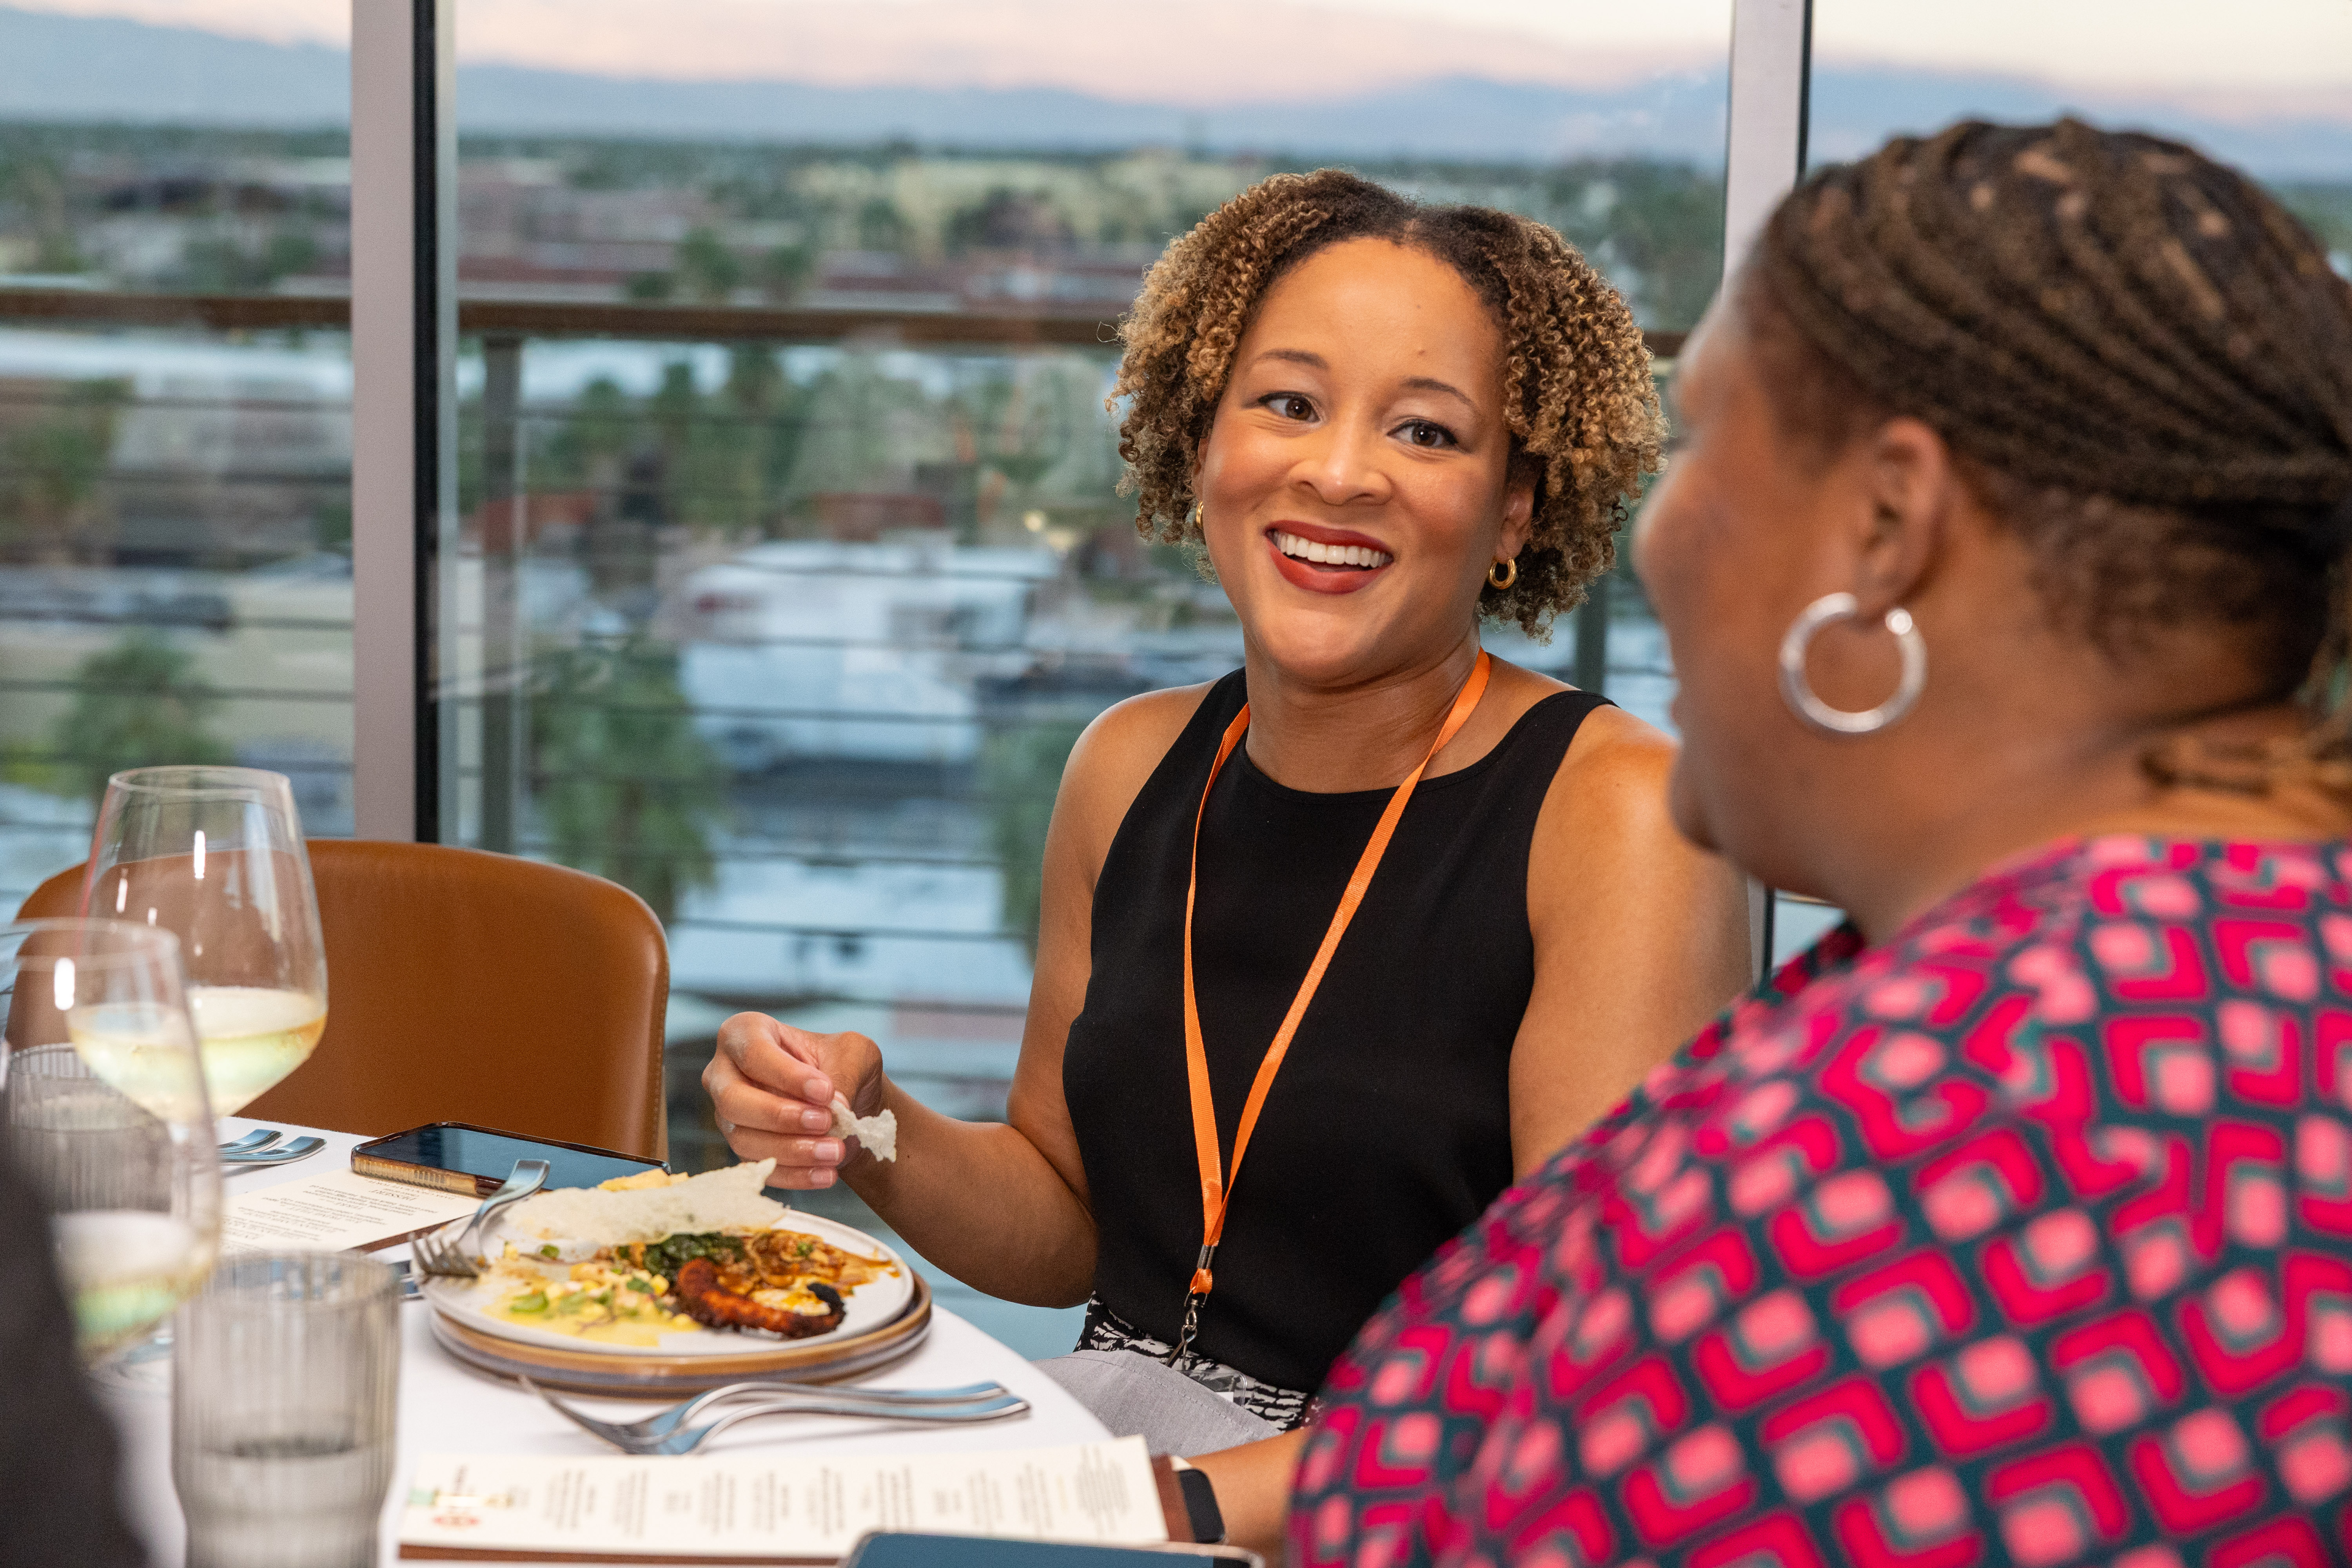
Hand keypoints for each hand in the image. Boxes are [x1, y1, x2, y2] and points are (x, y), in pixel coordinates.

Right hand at [703, 1013, 884, 1188]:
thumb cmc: (844, 1065)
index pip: (754, 1053)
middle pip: (733, 1100)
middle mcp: (724, 1073)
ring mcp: (728, 1114)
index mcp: (745, 1033)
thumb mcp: (855, 1054)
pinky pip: (758, 1168)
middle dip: (781, 1116)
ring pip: (743, 1139)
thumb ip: (844, 1074)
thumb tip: (832, 1108)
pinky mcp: (742, 1148)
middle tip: (826, 1122)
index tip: (825, 1091)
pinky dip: (794, 1175)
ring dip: (792, 1150)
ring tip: (835, 1152)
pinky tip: (826, 1173)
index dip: (787, 1076)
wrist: (850, 1103)